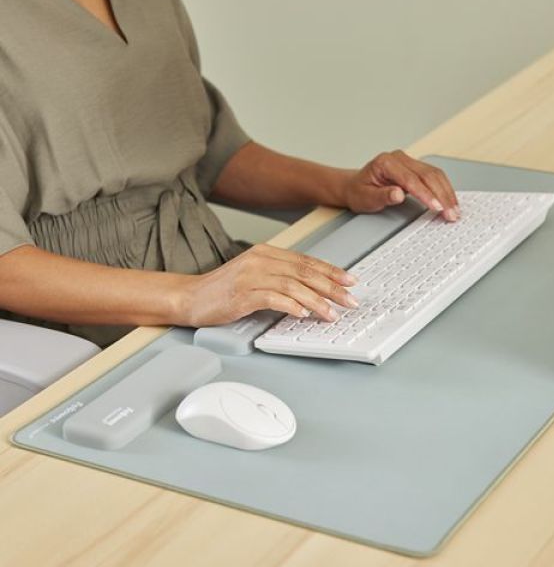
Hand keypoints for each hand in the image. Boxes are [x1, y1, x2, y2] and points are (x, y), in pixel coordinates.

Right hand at [176, 244, 357, 325]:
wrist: (190, 297)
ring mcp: (250, 276)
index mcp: (266, 253)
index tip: (350, 282)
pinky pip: (273, 298)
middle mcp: (260, 260)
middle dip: (332, 287)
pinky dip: (291, 306)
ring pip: (293, 285)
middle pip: (305, 272)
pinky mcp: (241, 294)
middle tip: (350, 300)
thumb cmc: (223, 290)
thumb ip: (280, 277)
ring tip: (331, 314)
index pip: (307, 261)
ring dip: (317, 301)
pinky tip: (303, 314)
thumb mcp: (255, 275)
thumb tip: (313, 290)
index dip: (332, 271)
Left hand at [343, 150, 459, 220]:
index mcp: (386, 163)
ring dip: (447, 193)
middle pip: (428, 175)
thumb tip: (398, 194)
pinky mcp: (415, 168)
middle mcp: (400, 159)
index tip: (436, 207)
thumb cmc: (359, 192)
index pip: (411, 179)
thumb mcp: (366, 198)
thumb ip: (382, 196)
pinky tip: (450, 201)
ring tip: (454, 210)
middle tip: (451, 213)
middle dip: (442, 195)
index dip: (426, 194)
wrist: (355, 186)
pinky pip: (434, 177)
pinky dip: (444, 189)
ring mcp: (409, 162)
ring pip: (435, 174)